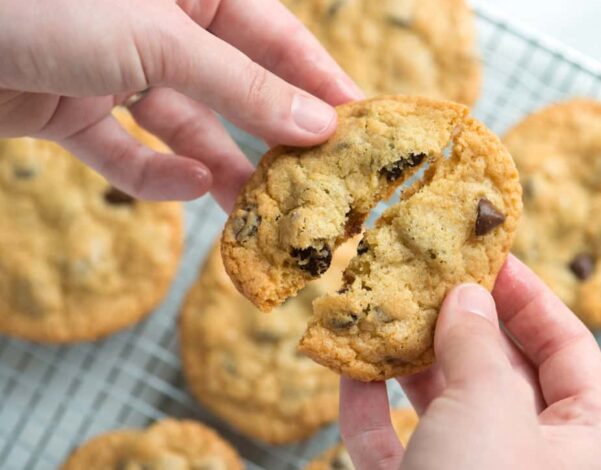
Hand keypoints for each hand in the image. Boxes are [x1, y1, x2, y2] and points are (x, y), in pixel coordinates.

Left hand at [0, 0, 361, 208]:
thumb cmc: (41, 3)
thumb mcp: (159, 40)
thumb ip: (242, 86)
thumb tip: (318, 123)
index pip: (276, 36)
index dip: (321, 80)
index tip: (362, 125)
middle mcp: (158, 25)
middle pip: (236, 87)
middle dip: (273, 135)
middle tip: (317, 182)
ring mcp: (114, 69)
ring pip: (186, 128)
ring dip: (222, 169)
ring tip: (262, 211)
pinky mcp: (72, 112)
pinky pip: (126, 152)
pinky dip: (154, 176)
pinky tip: (187, 190)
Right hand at [339, 255, 600, 469]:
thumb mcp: (489, 408)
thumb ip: (478, 343)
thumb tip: (467, 296)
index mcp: (586, 442)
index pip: (568, 347)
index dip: (529, 295)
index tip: (488, 253)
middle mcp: (534, 459)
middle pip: (500, 370)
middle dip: (458, 321)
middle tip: (424, 272)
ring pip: (441, 404)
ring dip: (406, 360)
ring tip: (380, 309)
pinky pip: (395, 444)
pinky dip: (369, 409)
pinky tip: (346, 369)